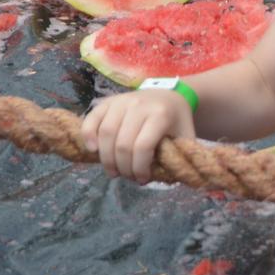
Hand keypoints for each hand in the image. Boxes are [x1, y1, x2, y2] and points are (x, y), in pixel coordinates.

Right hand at [80, 89, 195, 183]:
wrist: (170, 95)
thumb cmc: (177, 121)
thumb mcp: (186, 136)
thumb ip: (180, 155)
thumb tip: (171, 178)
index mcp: (160, 114)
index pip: (143, 146)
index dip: (139, 168)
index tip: (142, 179)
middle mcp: (139, 105)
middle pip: (122, 143)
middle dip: (123, 167)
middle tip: (127, 177)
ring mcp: (122, 101)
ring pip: (106, 133)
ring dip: (106, 158)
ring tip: (113, 171)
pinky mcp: (108, 101)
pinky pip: (92, 119)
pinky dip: (88, 135)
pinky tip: (93, 150)